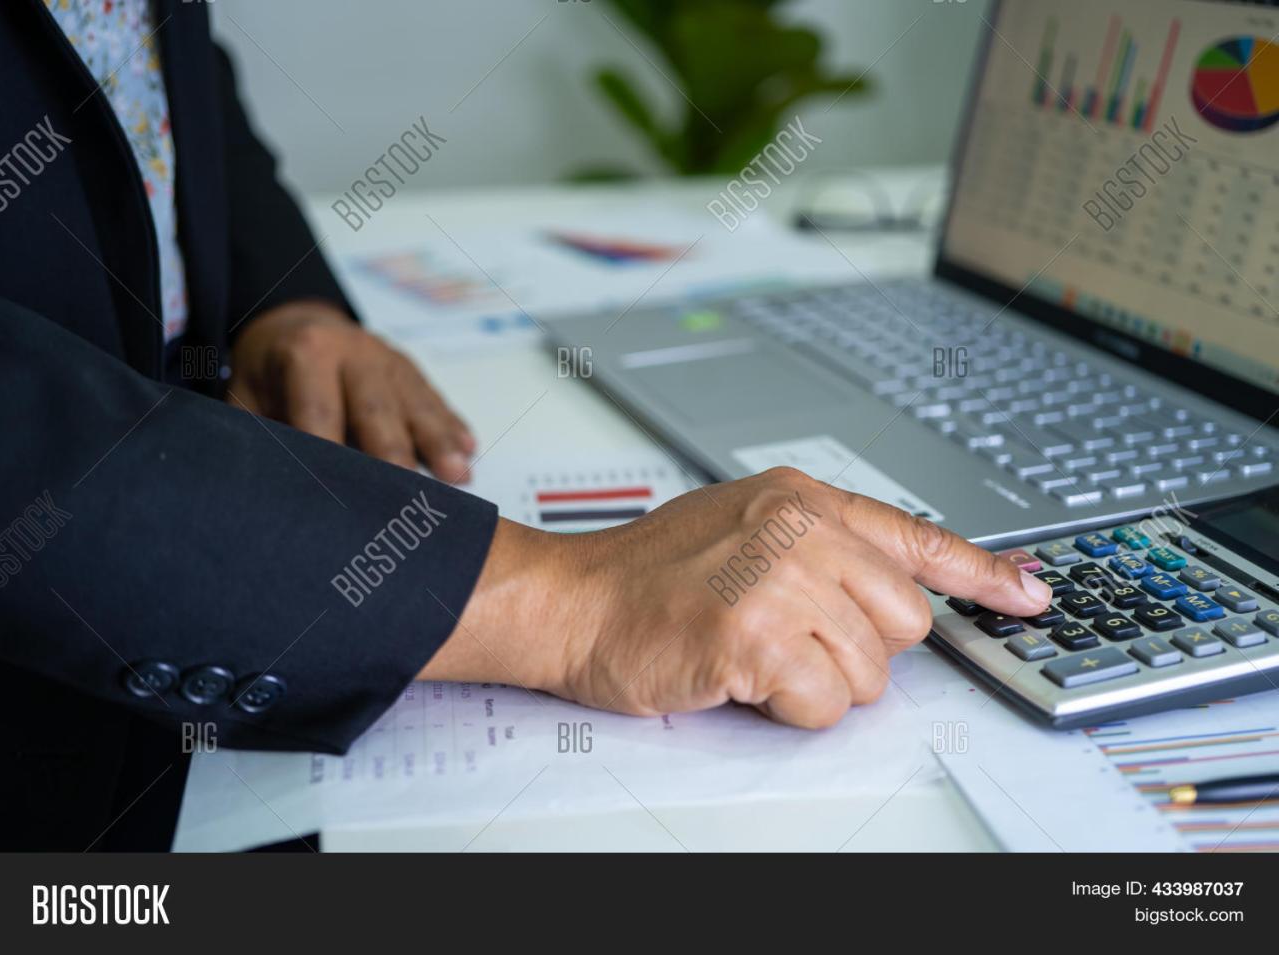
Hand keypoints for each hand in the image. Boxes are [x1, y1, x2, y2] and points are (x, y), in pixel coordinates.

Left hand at [227, 300, 474, 481]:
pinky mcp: (412, 372)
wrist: (298, 325)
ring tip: (458, 476)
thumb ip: (259, 432)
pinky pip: (435, 402)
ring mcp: (389, 360)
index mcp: (307, 353)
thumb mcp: (247, 395)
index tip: (338, 492)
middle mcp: (355, 351)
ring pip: (416, 405)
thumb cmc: (270, 374)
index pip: (320, 409)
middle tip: (406, 493)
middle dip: (394, 452)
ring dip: (438, 442)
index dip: (329, 450)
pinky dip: (451, 428)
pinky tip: (468, 451)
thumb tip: (268, 482)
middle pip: (377, 408)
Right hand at [424, 467, 1052, 727]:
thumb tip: (898, 595)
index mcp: (801, 499)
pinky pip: (823, 705)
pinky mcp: (754, 635)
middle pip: (904, 623)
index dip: (981, 574)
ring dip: (816, 684)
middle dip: (857, 651)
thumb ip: (820, 547)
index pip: (915, 537)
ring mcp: (777, 578)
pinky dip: (788, 709)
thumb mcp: (742, 527)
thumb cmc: (650, 575)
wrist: (572, 600)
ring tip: (754, 654)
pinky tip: (741, 678)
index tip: (1031, 595)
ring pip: (869, 673)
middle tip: (791, 640)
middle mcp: (799, 529)